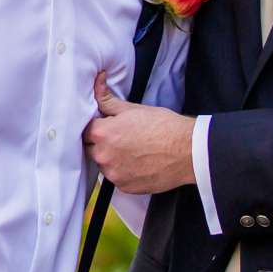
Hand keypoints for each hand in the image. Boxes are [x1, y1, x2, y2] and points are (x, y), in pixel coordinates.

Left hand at [85, 74, 197, 194]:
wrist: (187, 150)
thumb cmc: (163, 126)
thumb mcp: (132, 109)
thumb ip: (108, 100)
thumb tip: (97, 83)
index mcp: (103, 134)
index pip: (85, 130)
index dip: (96, 126)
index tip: (107, 126)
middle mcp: (104, 157)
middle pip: (91, 149)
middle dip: (101, 143)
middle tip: (121, 137)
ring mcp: (114, 175)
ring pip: (104, 165)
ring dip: (111, 159)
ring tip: (132, 150)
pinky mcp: (125, 188)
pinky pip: (117, 178)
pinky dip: (123, 172)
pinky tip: (138, 163)